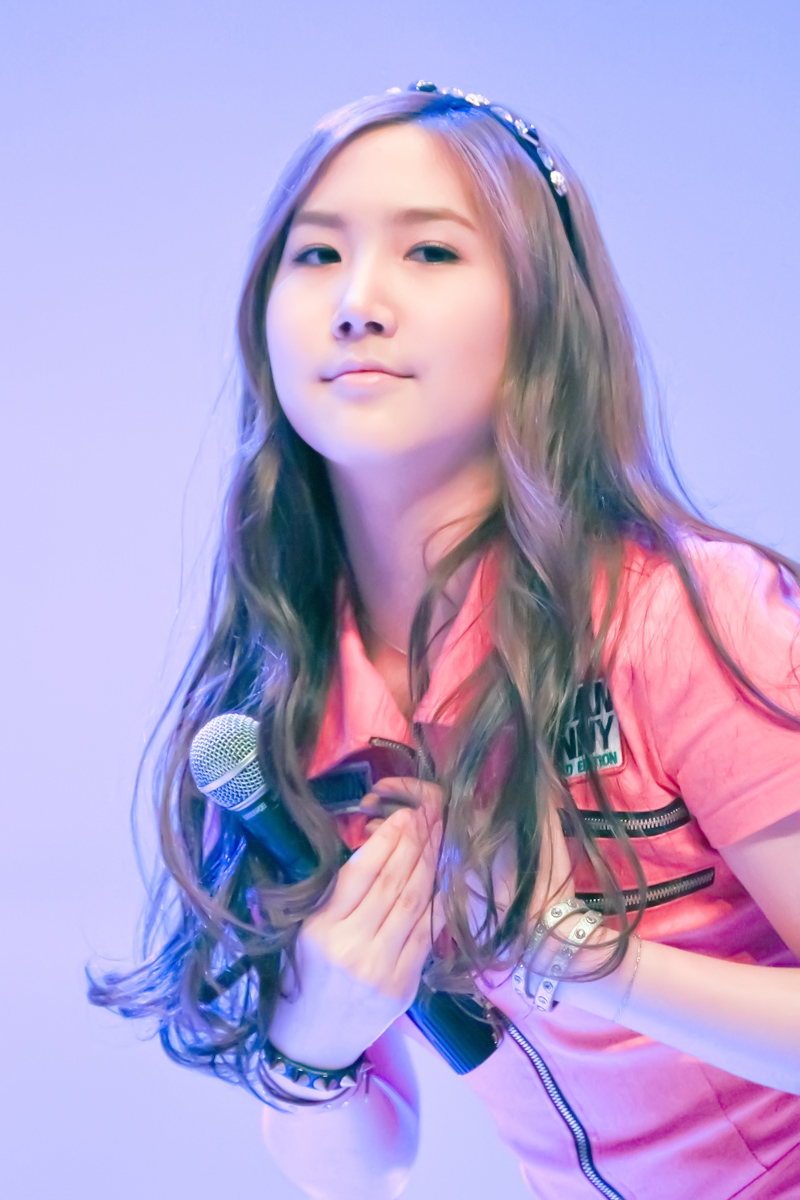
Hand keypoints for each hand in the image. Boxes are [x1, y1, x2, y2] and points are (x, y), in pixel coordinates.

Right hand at [268, 779, 443, 1068]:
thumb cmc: (303, 977)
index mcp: (319, 930)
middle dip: (414, 844)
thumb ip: (335, 896)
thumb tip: (376, 846)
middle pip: (391, 884)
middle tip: (429, 815)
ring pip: (412, 905)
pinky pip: (425, 935)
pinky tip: (444, 878)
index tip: (402, 815)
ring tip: (438, 835)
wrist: (311, 1044)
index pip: (358, 874)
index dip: (385, 841)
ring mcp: (380, 970)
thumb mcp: (304, 932)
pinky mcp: (403, 987)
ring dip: (429, 865)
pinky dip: (437, 903)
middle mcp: (350, 949)